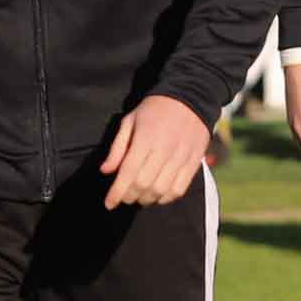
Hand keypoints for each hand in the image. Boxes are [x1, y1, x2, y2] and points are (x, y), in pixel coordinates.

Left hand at [100, 93, 210, 208]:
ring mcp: (181, 157)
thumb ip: (117, 147)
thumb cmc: (154, 109)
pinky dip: (166, 198)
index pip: (128, 173)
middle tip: (124, 197)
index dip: (116, 193)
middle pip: (144, 185)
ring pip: (161, 190)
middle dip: (130, 197)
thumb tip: (105, 171)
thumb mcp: (130, 121)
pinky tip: (158, 195)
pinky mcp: (194, 162)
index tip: (109, 204)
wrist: (190, 96)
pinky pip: (180, 189)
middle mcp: (164, 150)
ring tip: (140, 197)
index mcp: (145, 138)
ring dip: (147, 199)